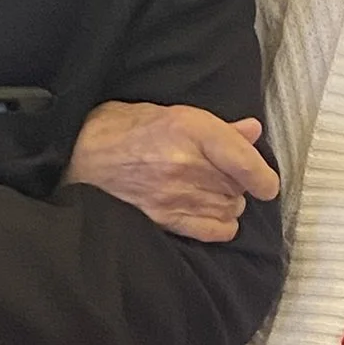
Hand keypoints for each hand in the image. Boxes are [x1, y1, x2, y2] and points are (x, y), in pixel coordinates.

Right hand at [68, 103, 279, 243]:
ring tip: (208, 193)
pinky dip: (219, 225)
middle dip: (237, 184)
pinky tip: (206, 214)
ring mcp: (175, 195)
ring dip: (227, 204)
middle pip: (238, 187)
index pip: (245, 161)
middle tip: (219, 176)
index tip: (265, 184)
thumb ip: (216, 127)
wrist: (77, 158)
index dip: (263, 176)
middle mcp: (187, 164)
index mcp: (190, 130)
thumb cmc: (121, 129)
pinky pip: (214, 231)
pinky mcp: (165, 219)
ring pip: (230, 209)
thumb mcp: (169, 113)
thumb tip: (252, 132)